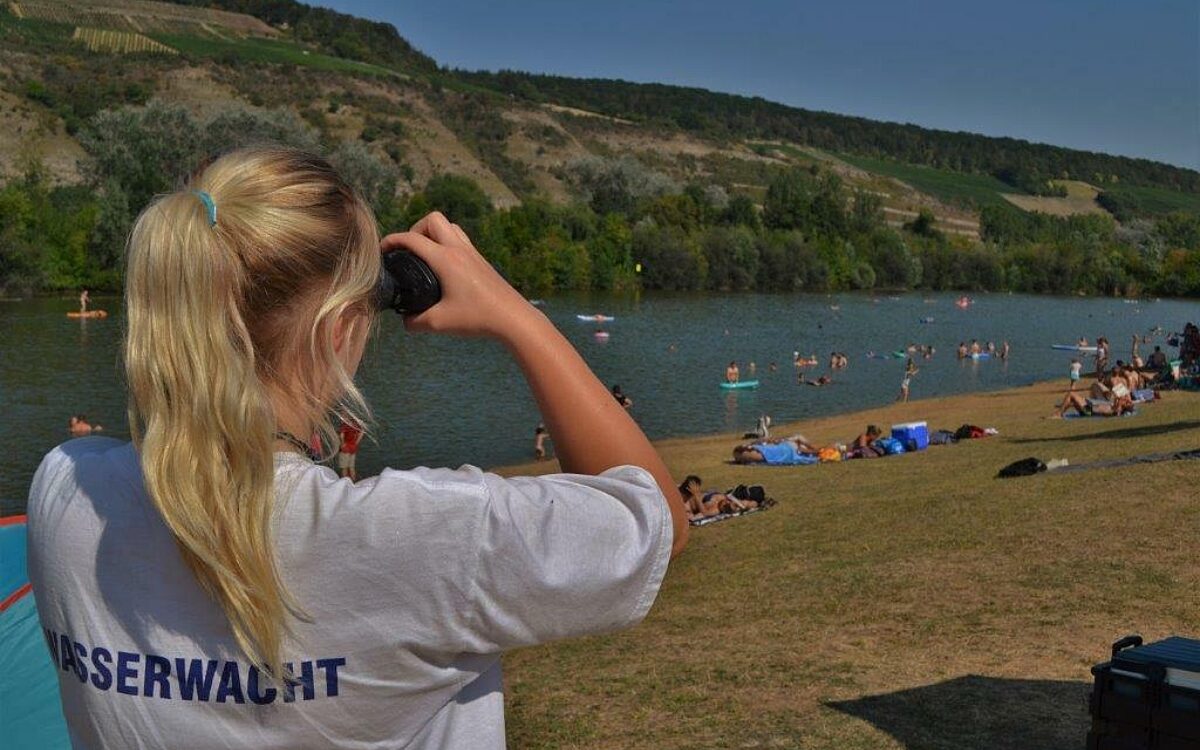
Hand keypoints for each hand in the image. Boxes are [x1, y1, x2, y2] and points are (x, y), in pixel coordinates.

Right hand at [380, 212, 539, 339]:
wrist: (513, 318)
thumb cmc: (478, 318)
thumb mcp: (440, 323)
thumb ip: (416, 321)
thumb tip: (404, 321)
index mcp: (446, 259)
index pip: (412, 238)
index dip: (392, 240)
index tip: (382, 250)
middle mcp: (459, 250)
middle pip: (433, 219)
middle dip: (416, 228)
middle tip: (409, 251)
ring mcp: (472, 253)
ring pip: (450, 226)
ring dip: (434, 233)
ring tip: (425, 255)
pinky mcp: (481, 261)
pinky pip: (460, 239)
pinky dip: (447, 243)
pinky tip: (444, 266)